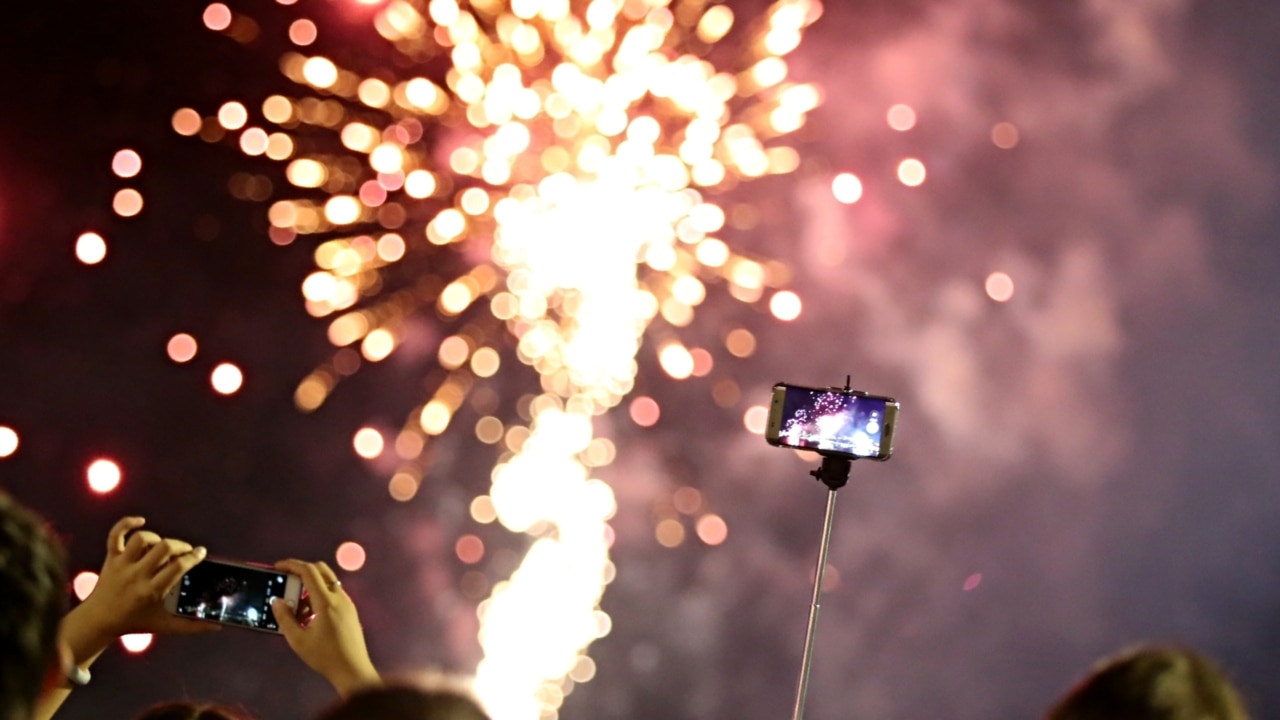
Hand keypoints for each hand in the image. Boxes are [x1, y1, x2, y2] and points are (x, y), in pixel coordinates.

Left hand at [34, 517, 215, 719]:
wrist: (98, 620)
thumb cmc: (134, 622)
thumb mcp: (164, 626)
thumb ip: (192, 626)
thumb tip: (218, 626)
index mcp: (151, 591)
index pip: (177, 567)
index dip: (193, 557)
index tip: (201, 553)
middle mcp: (136, 574)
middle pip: (163, 548)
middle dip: (180, 545)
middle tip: (185, 551)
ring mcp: (122, 564)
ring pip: (142, 539)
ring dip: (158, 538)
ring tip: (164, 546)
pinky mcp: (111, 558)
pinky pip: (115, 535)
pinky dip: (127, 523)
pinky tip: (140, 521)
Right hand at [271, 559, 378, 695]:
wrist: (353, 669)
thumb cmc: (324, 656)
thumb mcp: (298, 640)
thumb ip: (285, 618)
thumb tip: (276, 600)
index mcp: (326, 602)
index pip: (309, 571)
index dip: (292, 564)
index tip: (278, 566)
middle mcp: (339, 597)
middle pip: (321, 570)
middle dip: (301, 570)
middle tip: (286, 581)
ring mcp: (347, 602)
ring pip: (327, 583)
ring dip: (310, 587)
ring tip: (296, 609)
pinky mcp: (350, 610)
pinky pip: (333, 594)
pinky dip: (319, 596)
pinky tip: (309, 616)